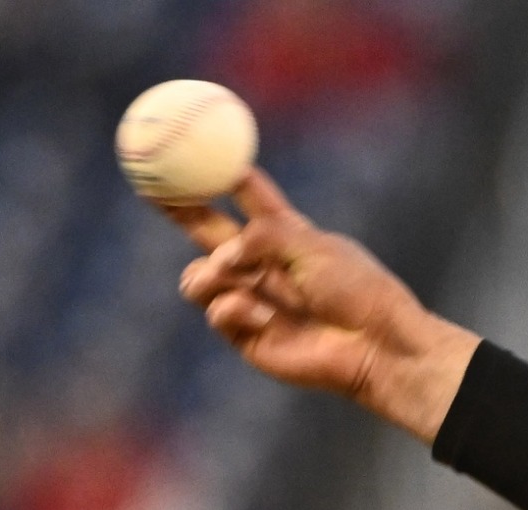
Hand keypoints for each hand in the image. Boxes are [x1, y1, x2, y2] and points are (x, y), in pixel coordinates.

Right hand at [165, 168, 479, 442]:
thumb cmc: (356, 290)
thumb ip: (262, 235)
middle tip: (150, 187)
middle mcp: (262, 265)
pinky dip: (235, 309)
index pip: (243, 196)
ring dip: (211, 274)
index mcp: (284, 235)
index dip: (216, 174)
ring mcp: (251, 300)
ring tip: (237, 278)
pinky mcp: (247, 336)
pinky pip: (216, 312)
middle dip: (176, 209)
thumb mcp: (310, 244)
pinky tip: (266, 318)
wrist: (378, 344)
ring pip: (197, 278)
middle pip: (206, 232)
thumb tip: (225, 255)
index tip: (187, 147)